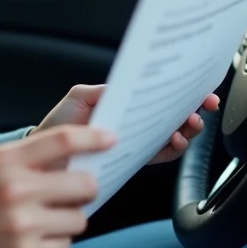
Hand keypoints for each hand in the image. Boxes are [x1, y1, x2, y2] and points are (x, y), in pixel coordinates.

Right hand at [0, 124, 114, 247]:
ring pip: (79, 219)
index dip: (93, 138)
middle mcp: (15, 189)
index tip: (111, 139)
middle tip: (72, 195)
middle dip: (86, 190)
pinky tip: (31, 241)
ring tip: (41, 221)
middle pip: (85, 184)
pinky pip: (65, 245)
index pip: (63, 140)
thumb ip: (31, 159)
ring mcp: (22, 224)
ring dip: (68, 221)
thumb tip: (82, 156)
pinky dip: (54, 244)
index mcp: (6, 160)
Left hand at [32, 84, 219, 165]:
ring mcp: (137, 142)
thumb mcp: (81, 97)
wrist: (43, 157)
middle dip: (193, 109)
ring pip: (173, 135)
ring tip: (188, 124)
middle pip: (173, 114)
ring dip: (187, 129)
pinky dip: (172, 149)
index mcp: (126, 103)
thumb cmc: (59, 124)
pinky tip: (174, 141)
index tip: (200, 87)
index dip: (183, 90)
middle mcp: (135, 122)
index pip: (159, 94)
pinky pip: (160, 155)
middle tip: (202, 106)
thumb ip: (107, 91)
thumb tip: (135, 86)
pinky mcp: (133, 161)